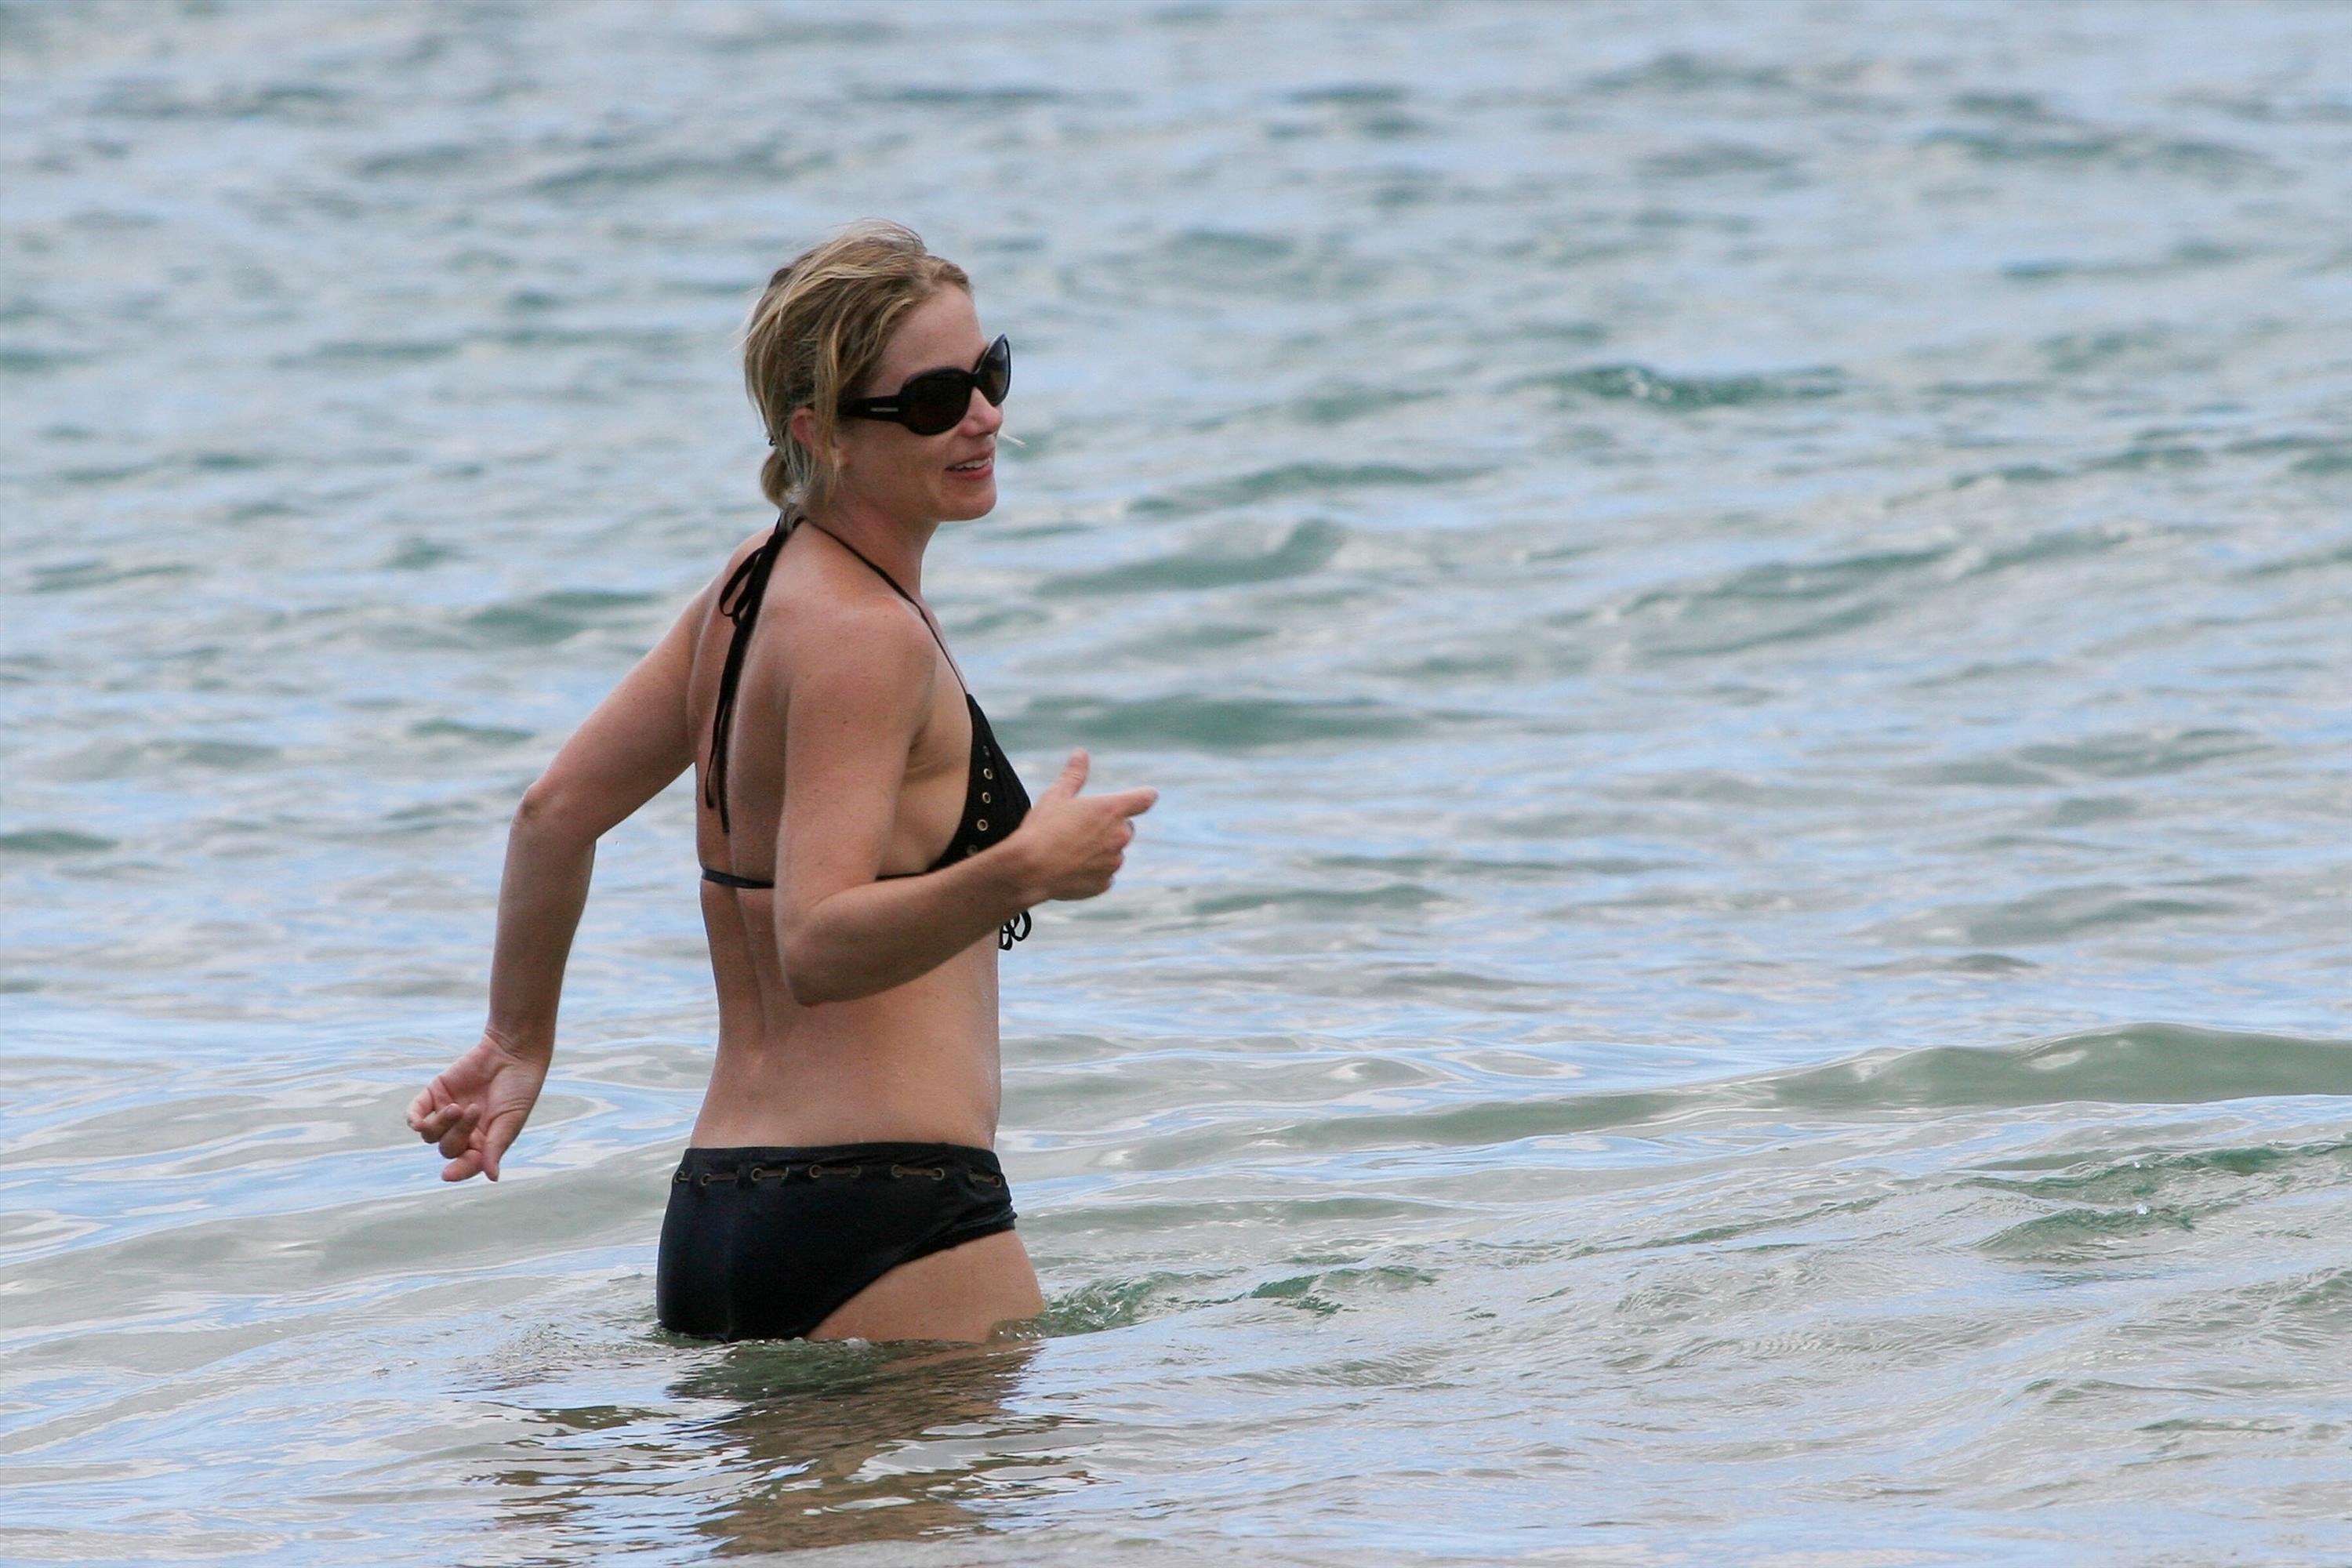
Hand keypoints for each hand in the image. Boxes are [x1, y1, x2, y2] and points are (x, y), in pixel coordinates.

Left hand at [405, 1030, 547, 1181]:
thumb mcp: (510, 1121)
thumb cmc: (518, 1089)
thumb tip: (492, 1178)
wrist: (512, 1052)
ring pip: (429, 1134)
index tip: (448, 1174)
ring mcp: (448, 1113)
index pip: (466, 1164)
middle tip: (475, 1110)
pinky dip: (413, 1119)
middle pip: (447, 1148)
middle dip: (458, 1133)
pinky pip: (416, 1112)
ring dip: (441, 1125)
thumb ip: (496, 1147)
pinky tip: (417, 1122)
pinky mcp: (436, 1093)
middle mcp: (463, 1131)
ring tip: (458, 1106)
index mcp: (483, 1142)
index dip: (458, 1171)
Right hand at [1013, 748, 1156, 901]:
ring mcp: (1113, 863)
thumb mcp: (1056, 795)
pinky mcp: (1104, 884)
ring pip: (1114, 853)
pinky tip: (1070, 868)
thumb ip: (1074, 775)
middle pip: (1126, 828)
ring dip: (1100, 850)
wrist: (1028, 870)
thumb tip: (1081, 753)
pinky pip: (1103, 875)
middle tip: (1080, 827)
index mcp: (1112, 810)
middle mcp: (1119, 837)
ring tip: (1070, 849)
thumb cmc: (1042, 829)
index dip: (1143, 796)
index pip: (1145, 798)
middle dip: (1110, 827)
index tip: (1141, 797)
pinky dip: (1092, 872)